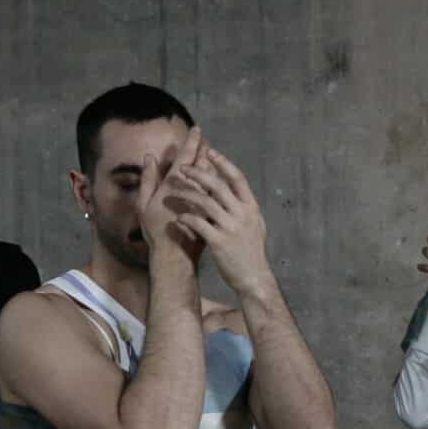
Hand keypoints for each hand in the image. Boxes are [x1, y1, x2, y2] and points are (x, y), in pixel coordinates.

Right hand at [137, 126, 208, 263]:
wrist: (175, 257)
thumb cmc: (155, 231)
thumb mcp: (144, 205)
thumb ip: (148, 180)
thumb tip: (150, 158)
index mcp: (176, 186)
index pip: (186, 158)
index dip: (192, 142)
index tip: (198, 130)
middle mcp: (193, 191)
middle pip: (203, 165)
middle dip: (206, 151)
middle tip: (209, 140)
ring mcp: (205, 203)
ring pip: (213, 179)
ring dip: (214, 166)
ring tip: (214, 157)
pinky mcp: (212, 214)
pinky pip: (217, 195)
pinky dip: (218, 186)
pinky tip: (220, 182)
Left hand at [165, 147, 271, 296]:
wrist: (254, 276)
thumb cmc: (252, 251)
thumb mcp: (255, 224)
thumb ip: (244, 206)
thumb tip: (235, 188)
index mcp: (251, 207)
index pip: (237, 178)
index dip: (223, 163)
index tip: (209, 152)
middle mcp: (242, 214)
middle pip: (218, 185)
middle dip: (198, 173)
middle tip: (182, 168)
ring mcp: (230, 227)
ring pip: (205, 203)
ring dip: (187, 194)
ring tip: (172, 192)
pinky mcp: (219, 242)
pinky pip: (198, 224)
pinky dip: (186, 219)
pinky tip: (177, 218)